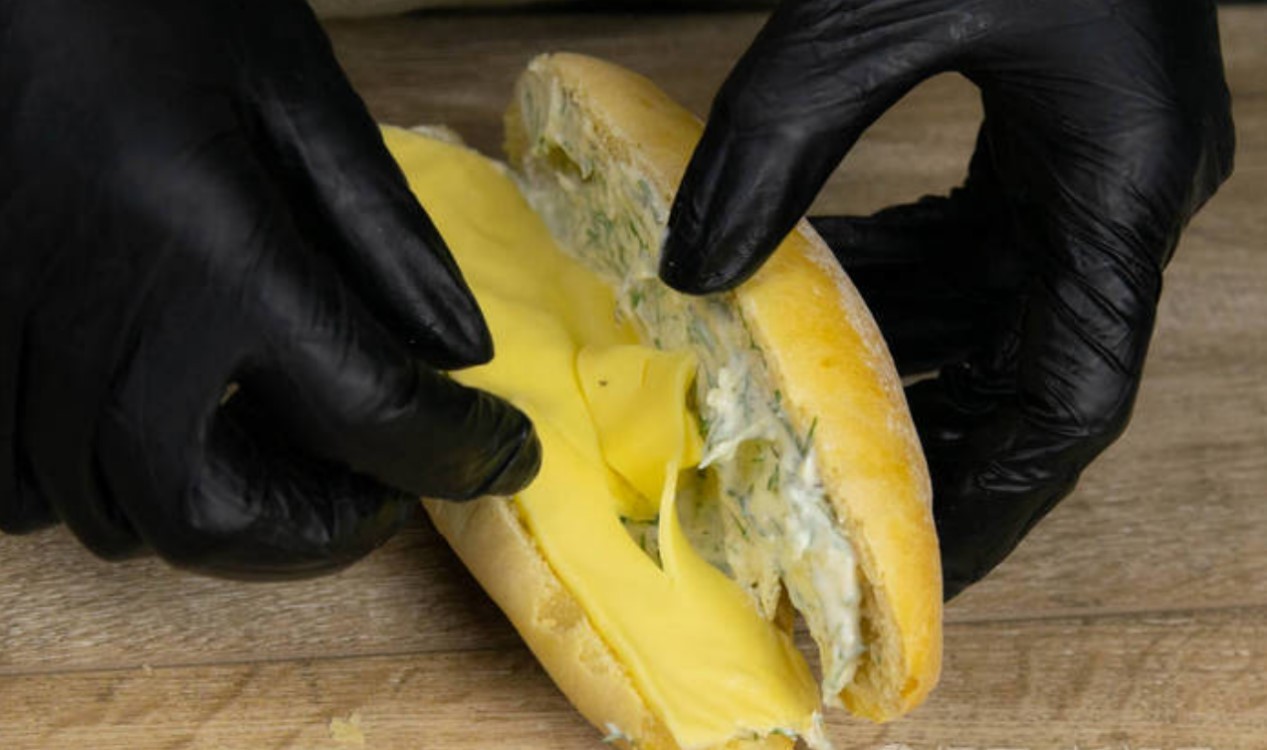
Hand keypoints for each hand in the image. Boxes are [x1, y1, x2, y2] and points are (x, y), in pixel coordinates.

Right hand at [0, 0, 539, 578]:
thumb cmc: (141, 5)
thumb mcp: (294, 89)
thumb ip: (382, 231)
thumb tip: (458, 355)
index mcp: (212, 251)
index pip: (367, 412)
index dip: (457, 453)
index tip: (502, 455)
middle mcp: (100, 321)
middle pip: (208, 515)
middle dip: (317, 531)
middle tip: (378, 488)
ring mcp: (10, 342)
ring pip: (109, 512)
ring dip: (221, 511)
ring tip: (285, 451)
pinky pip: (19, 486)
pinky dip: (109, 484)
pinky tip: (163, 421)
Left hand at [660, 0, 1233, 597]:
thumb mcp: (881, 1)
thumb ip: (785, 137)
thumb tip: (693, 265)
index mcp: (1111, 183)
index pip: (1070, 397)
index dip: (997, 496)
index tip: (916, 564)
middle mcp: (1110, 194)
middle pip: (1026, 370)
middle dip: (932, 439)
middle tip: (826, 502)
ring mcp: (1078, 167)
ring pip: (986, 311)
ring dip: (892, 355)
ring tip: (791, 401)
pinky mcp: (1039, 138)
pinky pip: (962, 242)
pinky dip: (888, 276)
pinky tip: (808, 284)